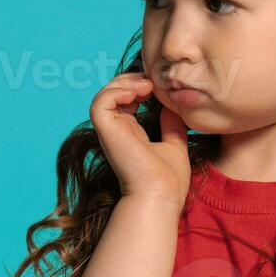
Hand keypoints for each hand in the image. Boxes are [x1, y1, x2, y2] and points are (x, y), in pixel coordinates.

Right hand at [89, 73, 189, 207]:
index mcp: (131, 133)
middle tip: (152, 82)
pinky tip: (139, 93)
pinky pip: (101, 102)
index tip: (159, 87)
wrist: (161, 195)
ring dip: (124, 83)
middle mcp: (117, 131)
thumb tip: (172, 106)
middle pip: (113, 94)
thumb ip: (172, 126)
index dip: (139, 87)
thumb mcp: (174, 145)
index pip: (126, 101)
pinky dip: (117, 91)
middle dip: (131, 80)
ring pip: (104, 95)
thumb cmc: (169, 180)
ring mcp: (110, 131)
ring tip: (146, 86)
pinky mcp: (105, 131)